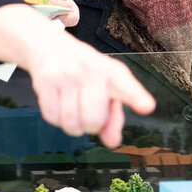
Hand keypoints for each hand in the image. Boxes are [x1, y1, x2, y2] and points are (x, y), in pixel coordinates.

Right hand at [0, 5, 154, 146]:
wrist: (53, 49)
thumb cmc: (87, 75)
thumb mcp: (108, 90)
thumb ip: (115, 117)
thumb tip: (112, 141)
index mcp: (113, 73)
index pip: (126, 87)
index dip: (137, 98)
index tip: (146, 107)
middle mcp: (91, 71)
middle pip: (93, 120)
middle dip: (91, 126)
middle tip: (88, 111)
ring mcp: (67, 74)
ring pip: (71, 124)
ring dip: (73, 124)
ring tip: (74, 106)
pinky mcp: (45, 80)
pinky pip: (52, 118)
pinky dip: (56, 118)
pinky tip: (60, 103)